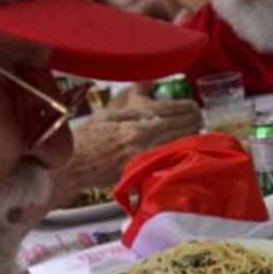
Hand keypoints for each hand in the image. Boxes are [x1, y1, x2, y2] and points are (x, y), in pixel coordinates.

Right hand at [61, 100, 201, 195]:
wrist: (72, 167)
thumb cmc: (85, 139)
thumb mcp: (106, 116)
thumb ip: (132, 108)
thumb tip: (151, 99)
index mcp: (138, 128)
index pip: (172, 117)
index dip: (187, 111)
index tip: (195, 108)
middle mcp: (146, 145)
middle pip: (179, 133)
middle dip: (193, 123)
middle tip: (200, 117)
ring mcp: (146, 162)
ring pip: (176, 147)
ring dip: (189, 137)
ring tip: (197, 129)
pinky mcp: (143, 174)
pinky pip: (166, 160)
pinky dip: (177, 152)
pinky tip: (182, 148)